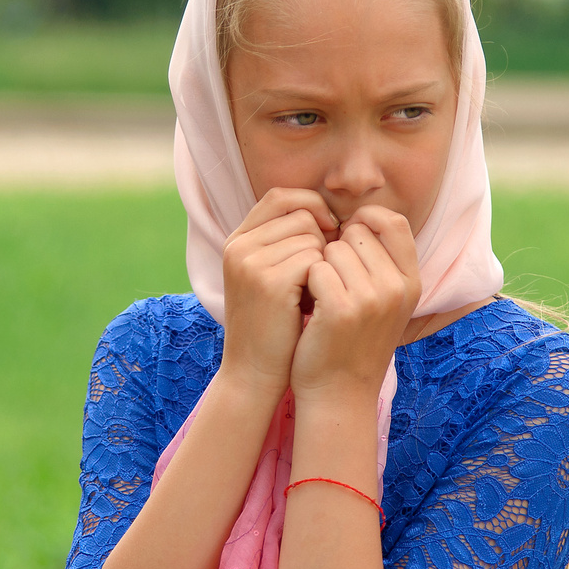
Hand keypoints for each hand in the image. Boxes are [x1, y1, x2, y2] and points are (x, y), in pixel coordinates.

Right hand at [219, 188, 336, 395]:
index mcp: (238, 240)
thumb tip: (329, 214)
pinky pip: (314, 260)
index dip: (311, 206)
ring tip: (311, 294)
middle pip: (301, 215)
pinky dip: (323, 280)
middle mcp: (239, 245)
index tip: (331, 230)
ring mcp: (251, 262)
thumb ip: (286, 242)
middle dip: (322, 240)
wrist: (255, 373)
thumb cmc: (274, 325)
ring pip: (311, 237)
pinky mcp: (268, 282)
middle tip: (320, 275)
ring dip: (324, 264)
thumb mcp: (270, 276)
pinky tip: (312, 304)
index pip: (280, 196)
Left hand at [291, 205, 418, 400]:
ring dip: (319, 265)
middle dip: (336, 247)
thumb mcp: (384, 302)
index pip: (394, 222)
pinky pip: (315, 268)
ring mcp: (371, 299)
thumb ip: (381, 263)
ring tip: (321, 296)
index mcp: (411, 282)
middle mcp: (397, 288)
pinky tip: (309, 306)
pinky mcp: (341, 309)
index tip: (346, 234)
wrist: (338, 393)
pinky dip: (306, 283)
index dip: (366, 219)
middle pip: (358, 232)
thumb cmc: (353, 341)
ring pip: (333, 248)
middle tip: (331, 280)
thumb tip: (360, 218)